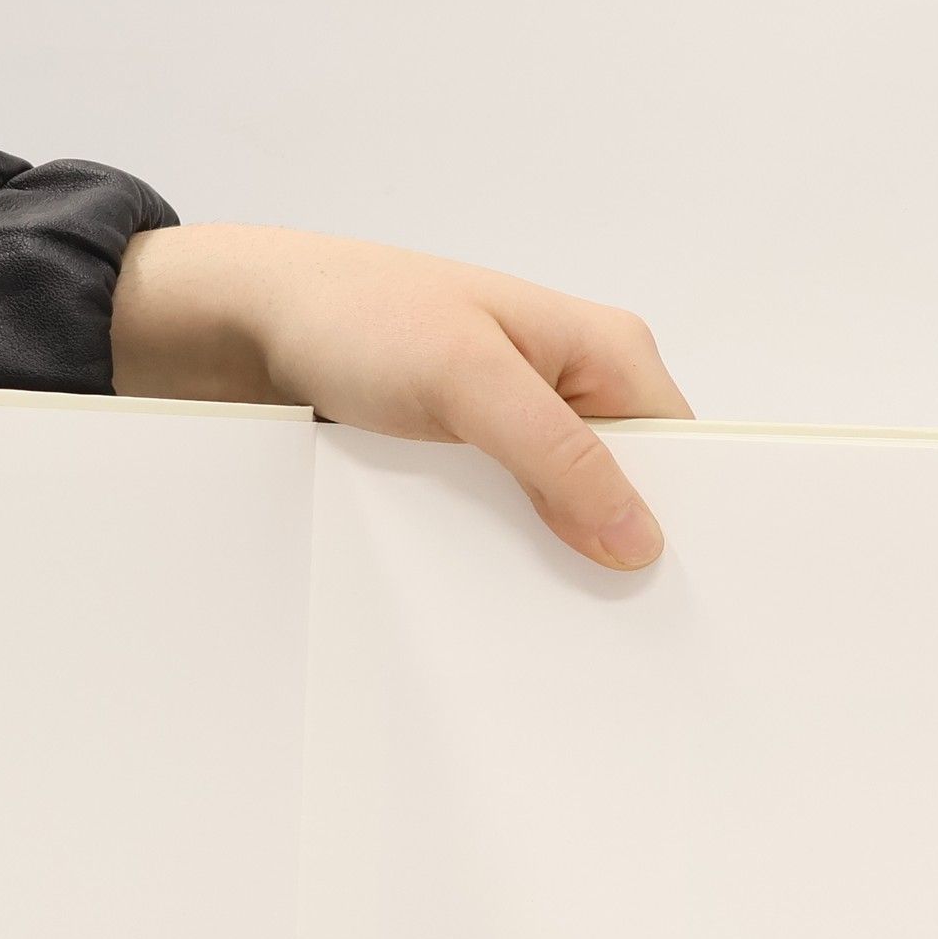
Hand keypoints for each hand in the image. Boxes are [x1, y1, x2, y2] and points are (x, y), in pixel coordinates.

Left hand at [111, 224, 692, 569]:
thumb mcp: (470, 381)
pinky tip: (490, 588)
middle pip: (629, 491)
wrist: (255, 323)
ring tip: (543, 613)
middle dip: (612, 548)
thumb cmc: (361, 317)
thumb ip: (558, 456)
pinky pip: (511, 517)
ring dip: (551, 555)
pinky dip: (501, 549)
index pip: (681, 452)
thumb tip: (639, 537)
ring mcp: (523, 423)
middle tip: (600, 621)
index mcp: (607, 350)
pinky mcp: (475, 453)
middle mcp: (576, 386)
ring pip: (567, 512)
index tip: (662, 594)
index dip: (680, 521)